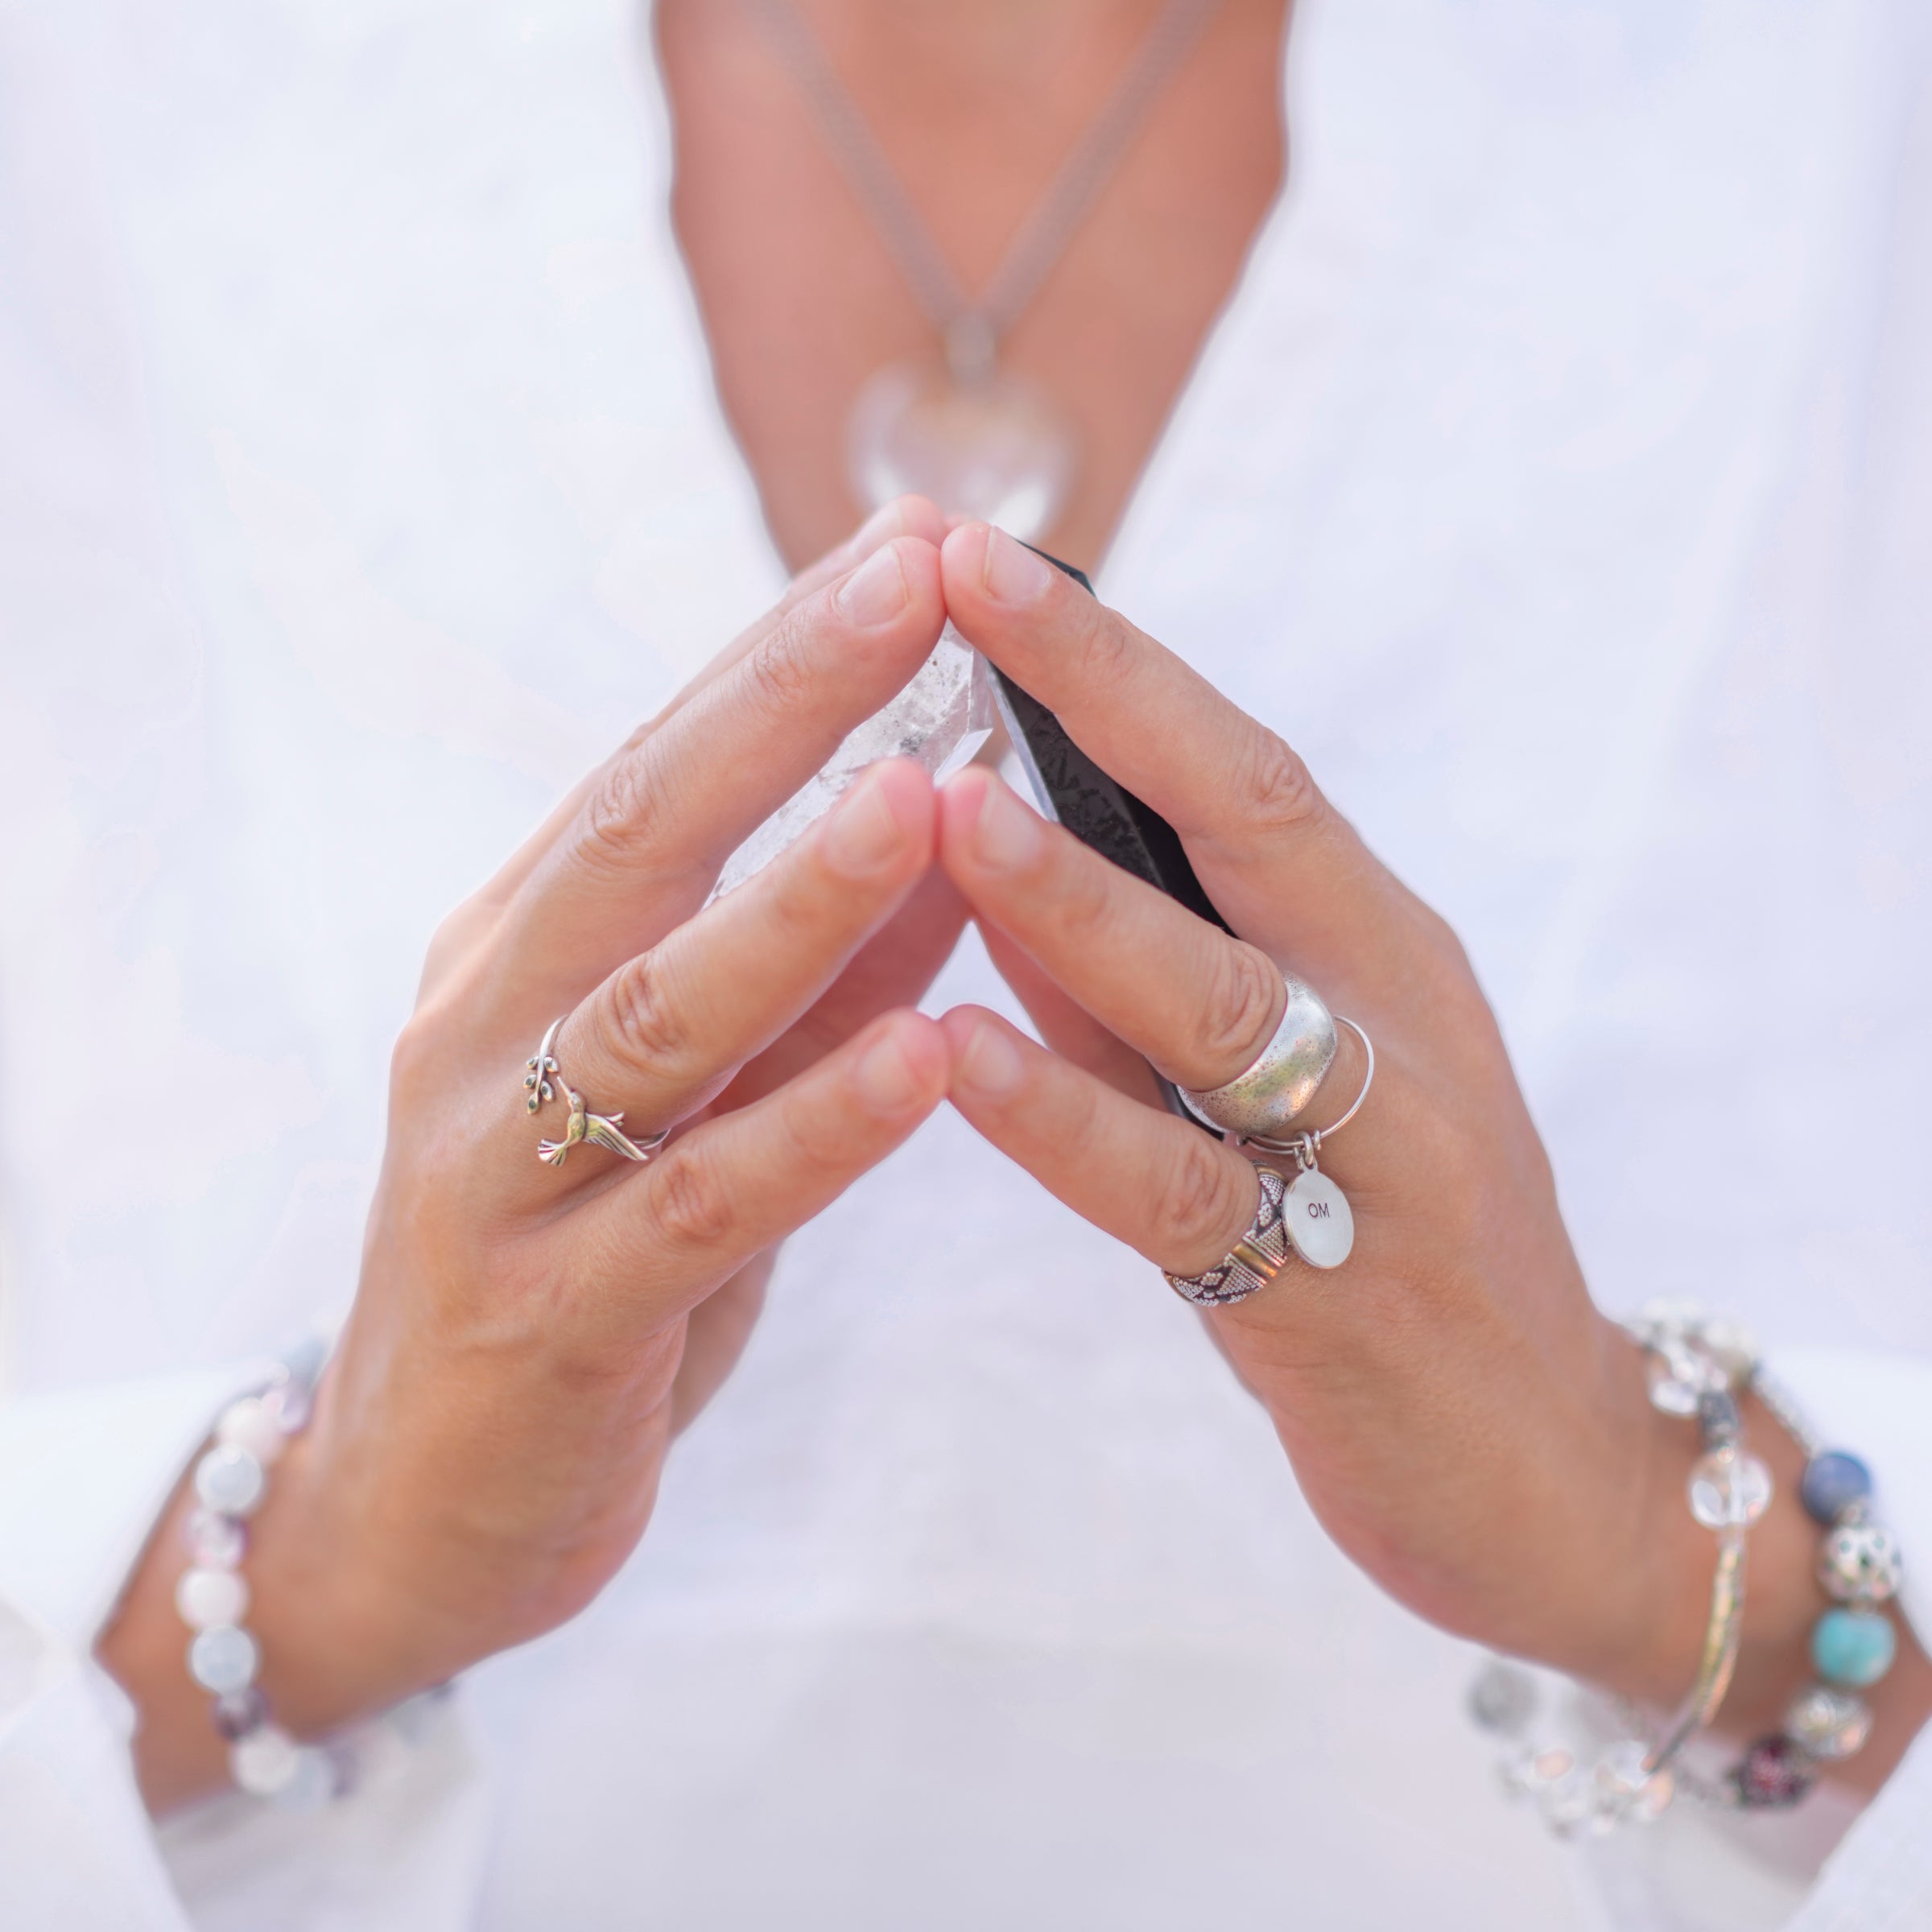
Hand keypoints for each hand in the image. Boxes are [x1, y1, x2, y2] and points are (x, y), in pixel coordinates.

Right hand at [102, 502, 966, 1809]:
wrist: (420, 1504)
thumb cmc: (579, 1265)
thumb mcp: (688, 1093)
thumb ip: (803, 971)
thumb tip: (946, 820)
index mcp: (517, 955)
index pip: (659, 769)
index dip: (784, 652)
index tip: (911, 540)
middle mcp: (484, 1032)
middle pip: (643, 840)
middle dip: (783, 704)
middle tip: (918, 581)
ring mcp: (499, 1174)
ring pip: (659, 1012)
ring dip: (796, 902)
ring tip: (924, 800)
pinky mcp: (548, 1318)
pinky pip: (700, 1208)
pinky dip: (813, 1126)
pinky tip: (923, 1057)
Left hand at [932, 523, 1930, 1788]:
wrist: (1549, 1466)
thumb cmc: (1392, 1238)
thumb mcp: (1292, 1078)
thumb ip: (1150, 981)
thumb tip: (1004, 862)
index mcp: (1376, 944)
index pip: (1241, 765)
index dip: (1114, 656)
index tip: (978, 554)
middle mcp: (1390, 1017)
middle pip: (1247, 826)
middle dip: (1101, 699)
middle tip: (960, 585)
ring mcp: (1375, 1153)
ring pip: (1216, 1002)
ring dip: (1074, 900)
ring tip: (944, 806)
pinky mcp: (1331, 1295)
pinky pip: (1180, 1193)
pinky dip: (1068, 1118)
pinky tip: (959, 1056)